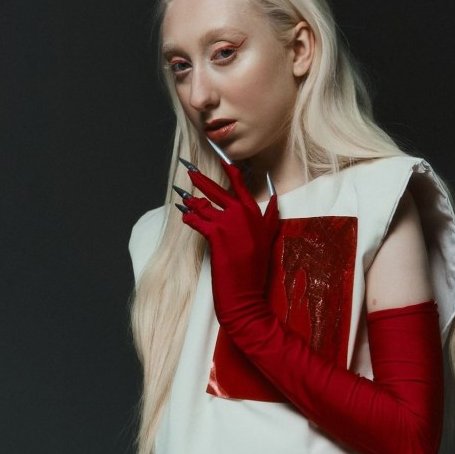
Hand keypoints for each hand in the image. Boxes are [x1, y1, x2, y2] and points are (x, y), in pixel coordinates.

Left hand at [178, 160, 279, 329]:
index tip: (220, 157)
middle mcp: (244, 213)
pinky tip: (183, 217)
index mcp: (257, 213)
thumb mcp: (268, 239)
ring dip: (191, 202)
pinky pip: (196, 220)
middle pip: (218, 189)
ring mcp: (230, 223)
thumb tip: (273, 196)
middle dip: (200, 178)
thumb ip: (270, 215)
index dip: (229, 168)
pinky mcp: (216, 234)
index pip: (241, 183)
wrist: (247, 296)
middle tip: (188, 168)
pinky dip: (188, 218)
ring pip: (204, 205)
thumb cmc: (255, 271)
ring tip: (181, 198)